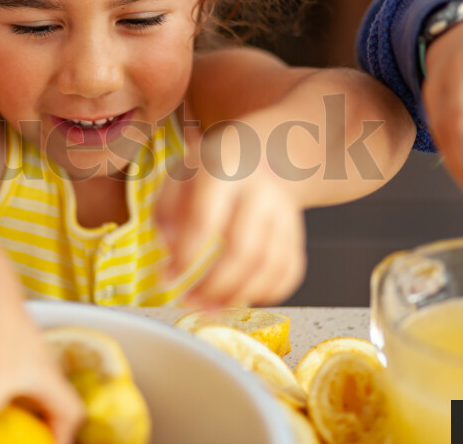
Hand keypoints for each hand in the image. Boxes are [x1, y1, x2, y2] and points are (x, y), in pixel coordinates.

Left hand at [155, 117, 306, 307]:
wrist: (261, 154)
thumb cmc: (212, 171)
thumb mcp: (180, 175)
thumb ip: (166, 210)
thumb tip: (170, 250)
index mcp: (223, 171)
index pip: (204, 220)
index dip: (185, 256)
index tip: (167, 277)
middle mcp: (259, 191)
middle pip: (243, 249)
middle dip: (213, 285)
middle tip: (190, 301)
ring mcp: (283, 213)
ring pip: (269, 265)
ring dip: (238, 295)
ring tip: (210, 308)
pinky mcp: (296, 232)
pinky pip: (291, 270)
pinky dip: (269, 292)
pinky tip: (244, 298)